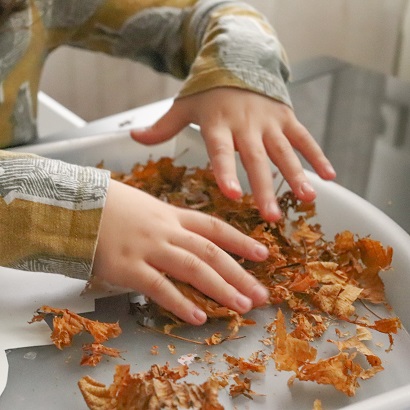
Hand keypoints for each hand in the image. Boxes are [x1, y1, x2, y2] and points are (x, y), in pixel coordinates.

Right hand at [92, 179, 269, 324]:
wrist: (76, 205)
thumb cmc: (113, 207)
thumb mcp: (148, 207)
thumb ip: (171, 224)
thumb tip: (191, 241)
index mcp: (173, 215)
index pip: (215, 228)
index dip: (241, 241)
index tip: (262, 254)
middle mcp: (166, 231)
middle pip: (211, 252)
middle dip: (239, 273)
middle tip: (261, 293)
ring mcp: (149, 249)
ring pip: (193, 268)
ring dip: (221, 288)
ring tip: (242, 305)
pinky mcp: (128, 268)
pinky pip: (160, 287)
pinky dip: (181, 302)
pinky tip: (199, 316)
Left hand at [131, 88, 335, 220]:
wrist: (237, 61)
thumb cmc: (208, 92)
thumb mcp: (184, 105)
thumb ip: (162, 125)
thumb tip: (133, 136)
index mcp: (218, 124)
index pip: (220, 151)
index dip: (225, 171)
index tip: (231, 195)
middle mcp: (246, 124)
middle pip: (256, 160)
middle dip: (264, 188)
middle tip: (272, 217)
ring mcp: (269, 121)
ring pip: (285, 151)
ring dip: (297, 175)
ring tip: (308, 199)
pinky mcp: (287, 118)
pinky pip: (304, 138)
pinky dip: (317, 156)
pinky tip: (330, 176)